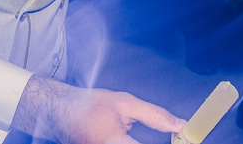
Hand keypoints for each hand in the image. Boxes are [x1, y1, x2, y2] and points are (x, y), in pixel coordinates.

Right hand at [12, 76, 182, 143]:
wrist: (60, 110)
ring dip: (138, 143)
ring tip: (134, 134)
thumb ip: (154, 115)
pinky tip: (131, 140)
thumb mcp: (124, 103)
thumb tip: (180, 125)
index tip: (182, 141)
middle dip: (148, 143)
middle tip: (173, 139)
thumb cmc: (90, 105)